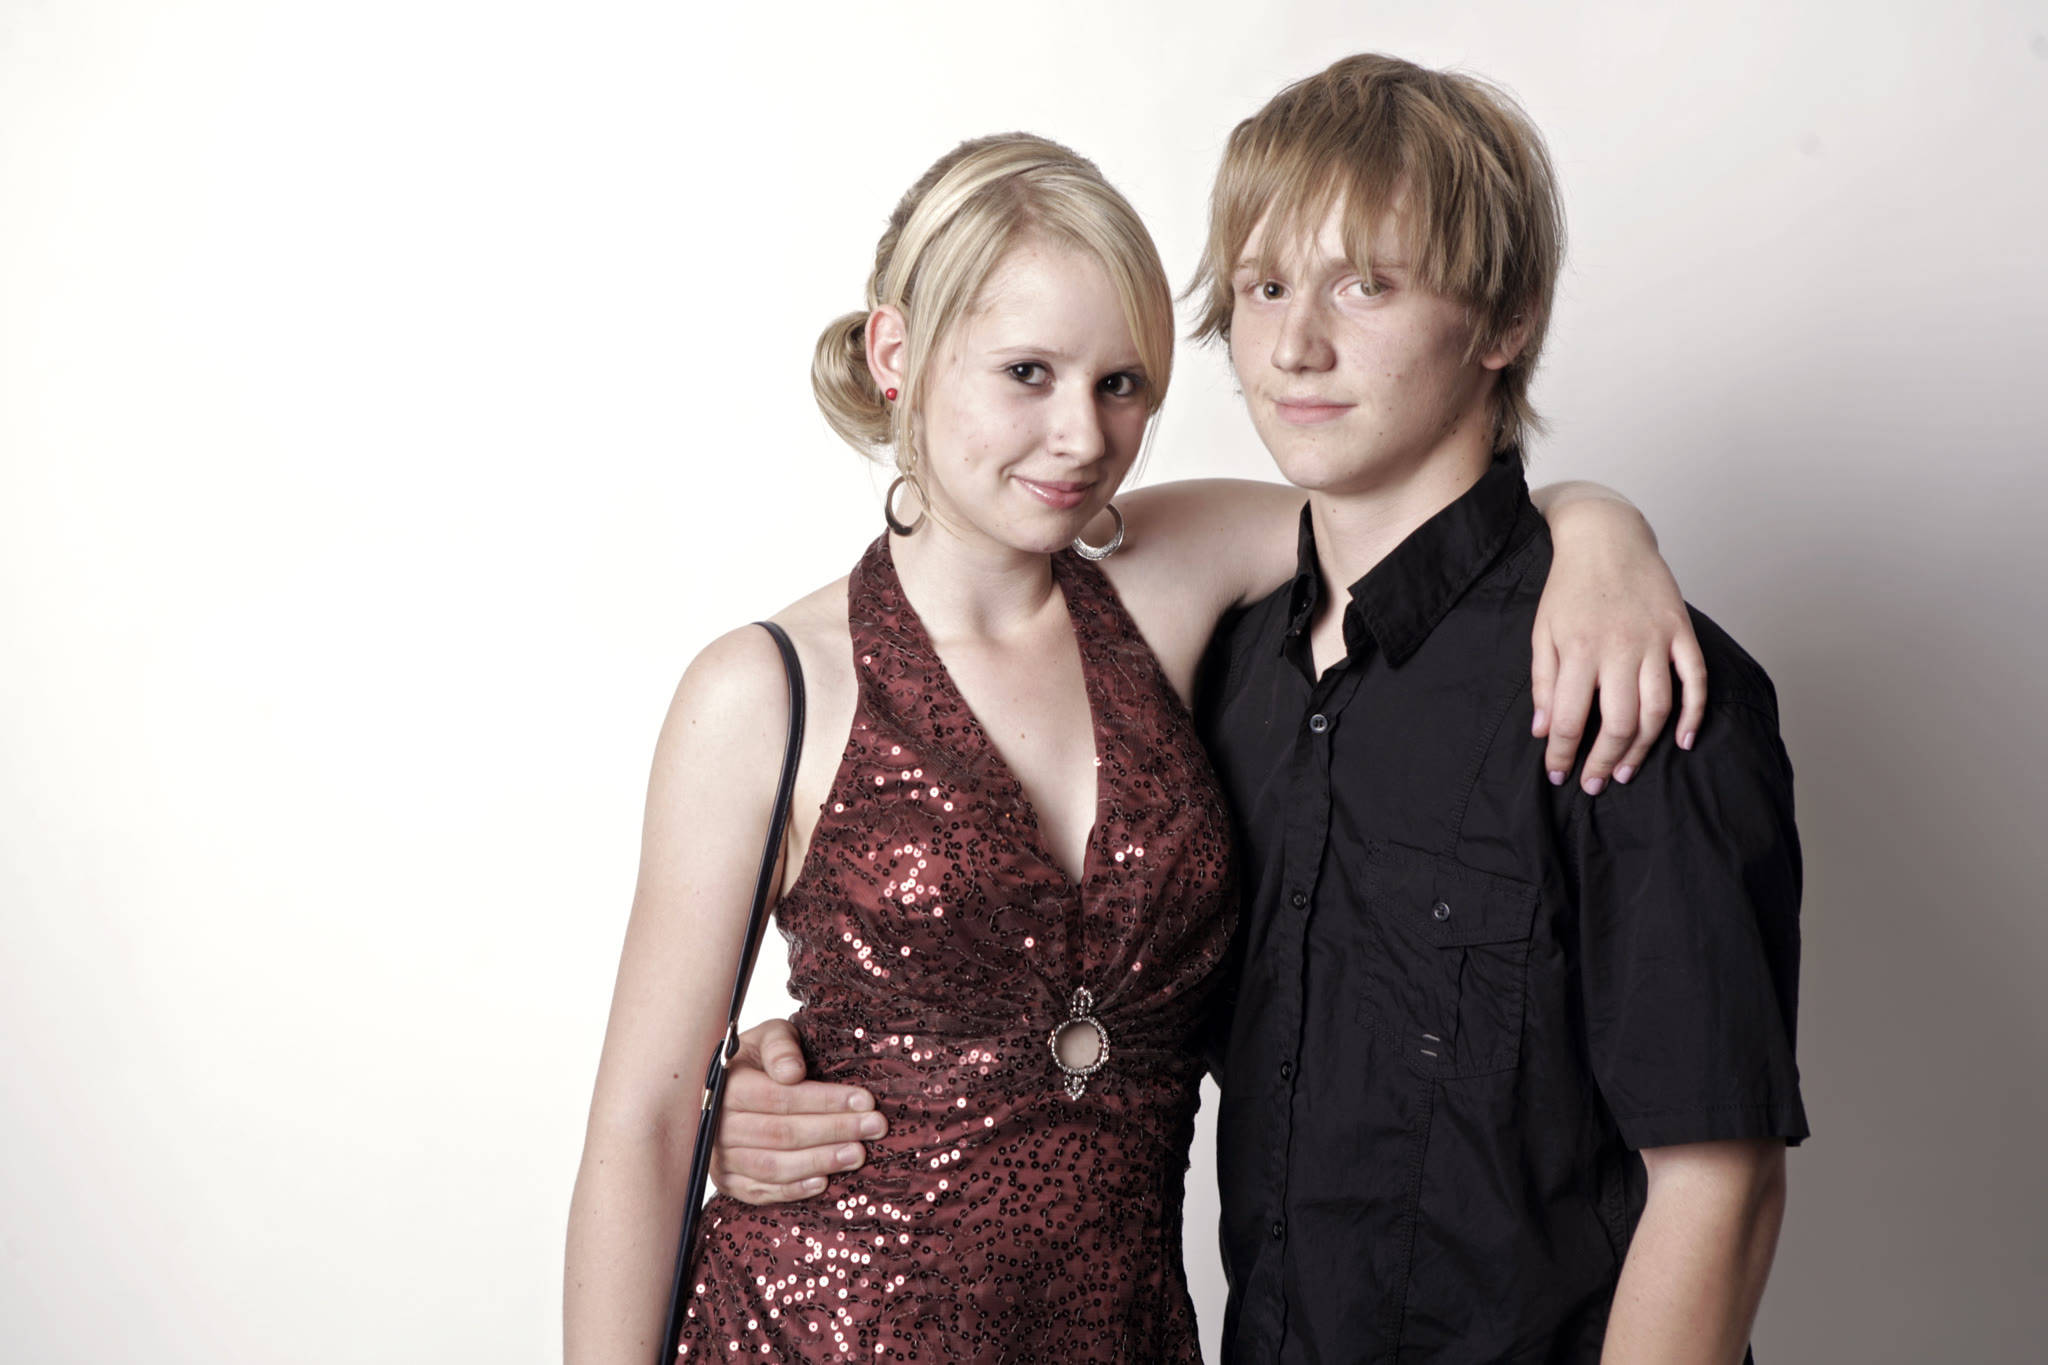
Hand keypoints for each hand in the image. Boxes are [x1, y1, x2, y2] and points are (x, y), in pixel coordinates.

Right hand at [709, 1018, 886, 1203]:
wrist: (730, 1084)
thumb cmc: (757, 1058)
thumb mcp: (769, 1036)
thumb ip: (780, 1046)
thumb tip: (792, 1072)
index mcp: (726, 1085)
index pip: (779, 1097)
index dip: (824, 1101)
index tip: (864, 1101)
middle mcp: (717, 1125)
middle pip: (781, 1133)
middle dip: (833, 1130)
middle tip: (874, 1127)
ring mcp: (719, 1156)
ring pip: (772, 1166)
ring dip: (819, 1162)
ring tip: (858, 1154)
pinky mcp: (726, 1180)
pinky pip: (759, 1191)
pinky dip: (792, 1190)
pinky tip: (823, 1182)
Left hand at [1531, 494, 1706, 792]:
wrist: (1606, 537)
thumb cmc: (1569, 587)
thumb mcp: (1542, 632)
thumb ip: (1542, 683)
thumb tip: (1543, 732)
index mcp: (1579, 649)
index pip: (1570, 719)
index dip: (1563, 755)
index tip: (1558, 775)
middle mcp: (1619, 647)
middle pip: (1618, 722)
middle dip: (1603, 761)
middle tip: (1595, 784)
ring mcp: (1655, 639)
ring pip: (1657, 709)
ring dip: (1643, 748)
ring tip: (1626, 770)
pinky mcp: (1681, 631)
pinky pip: (1695, 680)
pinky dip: (1693, 714)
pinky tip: (1681, 742)